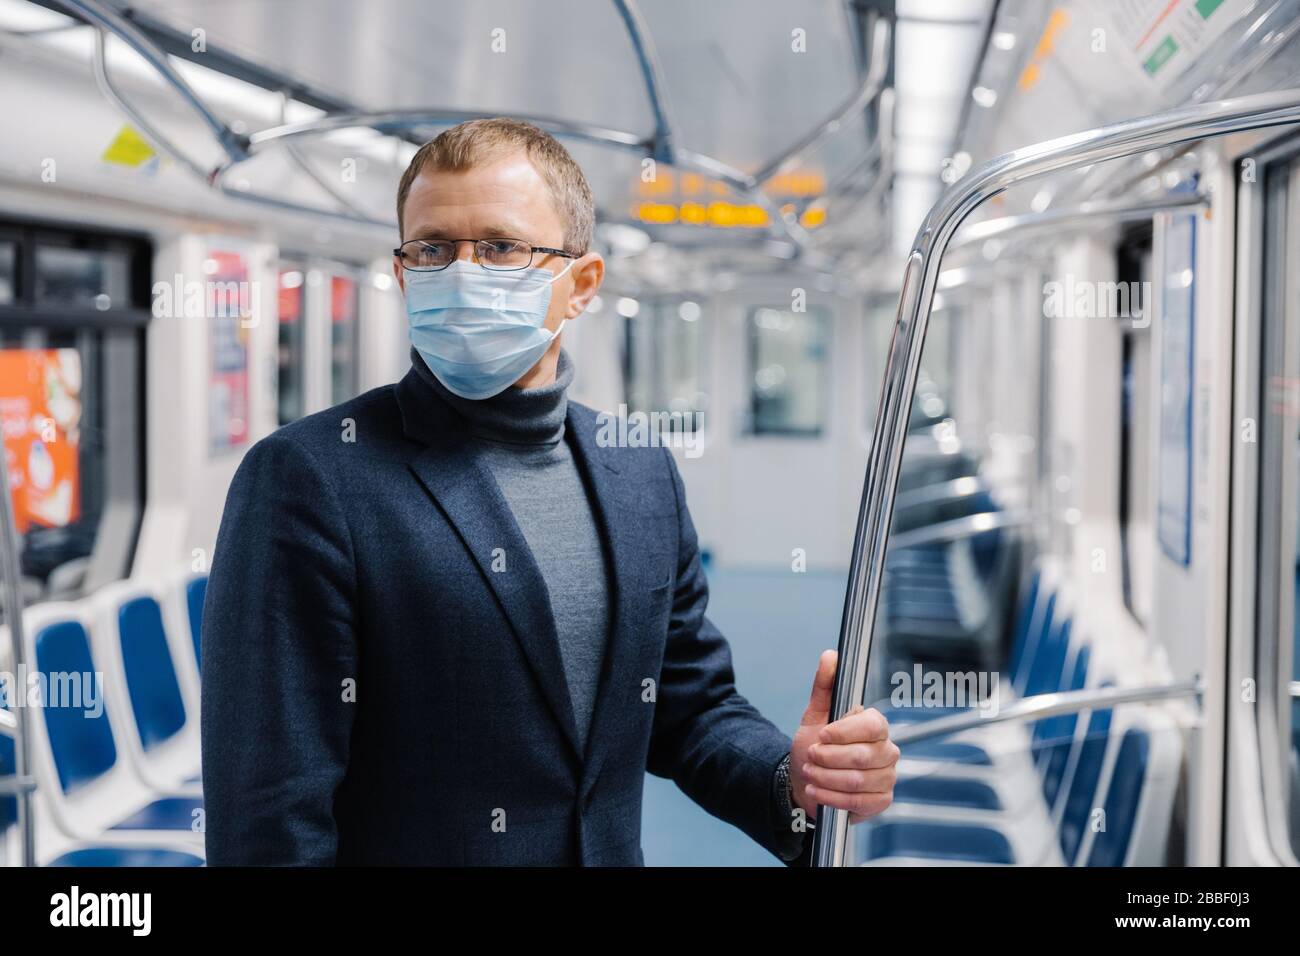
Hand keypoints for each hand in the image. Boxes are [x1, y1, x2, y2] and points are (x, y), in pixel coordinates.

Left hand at [790, 650, 898, 822]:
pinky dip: (832, 797)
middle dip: (828, 758)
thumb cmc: (816, 745)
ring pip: (858, 781)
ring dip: (826, 778)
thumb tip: (831, 655)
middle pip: (862, 757)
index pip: (871, 725)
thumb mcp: (815, 714)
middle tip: (810, 756)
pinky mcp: (881, 800)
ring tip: (809, 773)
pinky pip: (859, 802)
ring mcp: (887, 777)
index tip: (821, 735)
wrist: (808, 780)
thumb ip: (824, 686)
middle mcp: (887, 750)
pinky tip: (817, 791)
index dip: (843, 732)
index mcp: (875, 725)